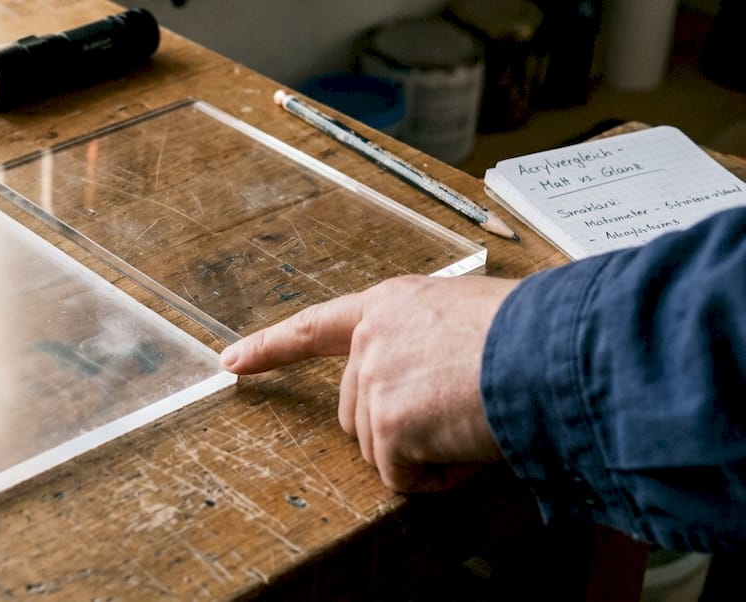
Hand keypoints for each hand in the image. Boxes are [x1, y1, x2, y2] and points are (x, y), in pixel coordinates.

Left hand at [220, 275, 519, 491]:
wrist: (555, 352)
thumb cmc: (534, 334)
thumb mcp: (470, 316)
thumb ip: (430, 343)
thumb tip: (438, 382)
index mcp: (390, 305)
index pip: (313, 327)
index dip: (269, 347)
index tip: (230, 361)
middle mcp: (371, 338)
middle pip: (356, 410)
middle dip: (399, 428)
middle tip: (458, 415)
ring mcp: (374, 380)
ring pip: (379, 447)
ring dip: (422, 452)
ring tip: (471, 424)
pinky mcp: (388, 423)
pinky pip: (400, 476)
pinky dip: (435, 478)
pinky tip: (468, 446)